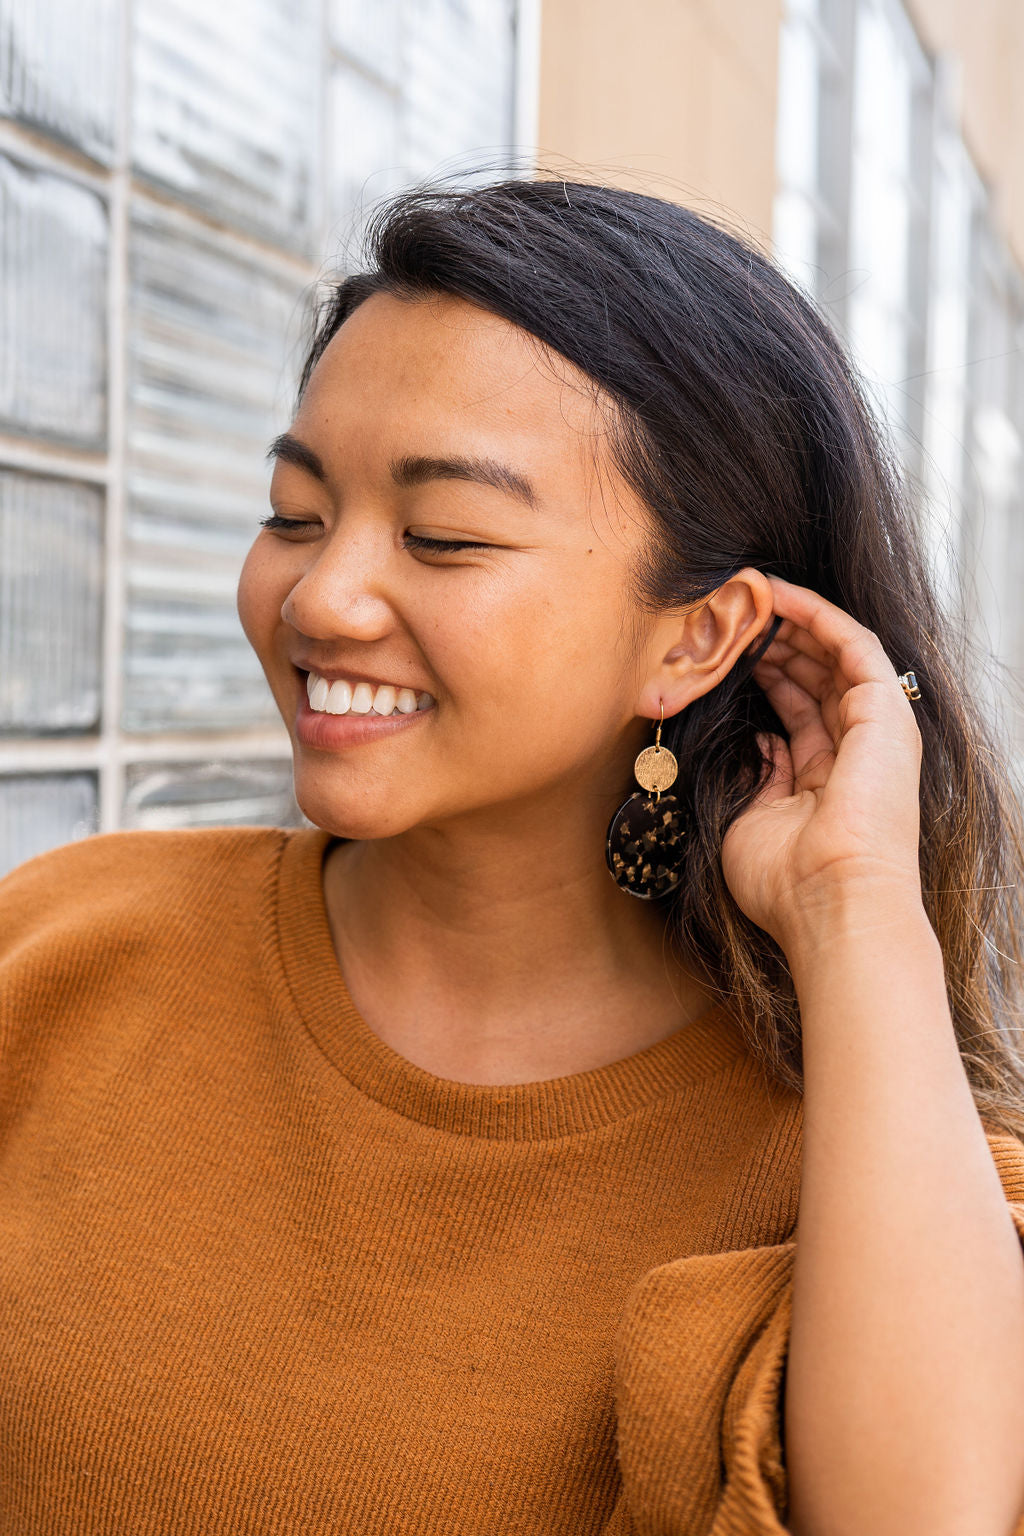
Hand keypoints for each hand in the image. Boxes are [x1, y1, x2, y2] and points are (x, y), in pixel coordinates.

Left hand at [720, 575, 925, 953]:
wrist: (830, 903)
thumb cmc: (788, 883)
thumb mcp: (752, 821)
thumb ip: (757, 776)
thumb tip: (760, 739)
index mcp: (828, 778)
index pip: (798, 708)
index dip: (763, 673)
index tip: (723, 650)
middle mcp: (856, 749)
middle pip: (815, 675)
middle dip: (772, 640)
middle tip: (729, 612)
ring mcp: (875, 728)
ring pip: (833, 652)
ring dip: (790, 620)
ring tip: (746, 593)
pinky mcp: (885, 710)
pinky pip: (851, 643)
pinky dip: (814, 614)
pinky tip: (776, 594)